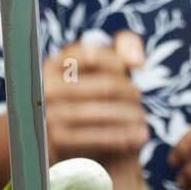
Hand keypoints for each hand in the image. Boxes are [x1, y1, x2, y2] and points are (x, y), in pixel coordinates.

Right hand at [44, 31, 147, 160]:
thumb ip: (123, 47)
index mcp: (56, 64)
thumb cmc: (89, 96)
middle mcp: (48, 87)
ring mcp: (50, 114)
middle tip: (140, 99)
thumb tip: (138, 61)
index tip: (136, 69)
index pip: (94, 55)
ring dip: (129, 116)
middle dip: (130, 92)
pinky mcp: (57, 141)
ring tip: (142, 118)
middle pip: (105, 85)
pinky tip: (138, 137)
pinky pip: (97, 137)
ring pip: (103, 112)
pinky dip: (122, 137)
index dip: (120, 62)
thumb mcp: (100, 66)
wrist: (63, 142)